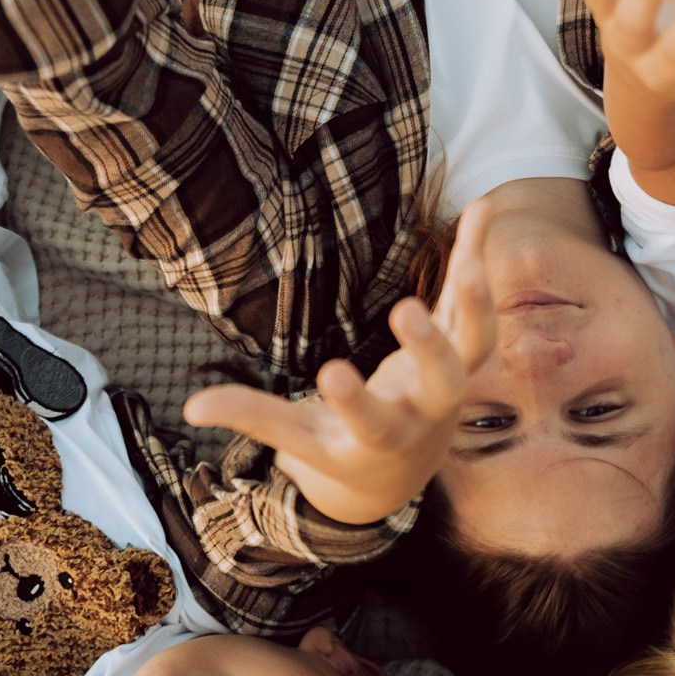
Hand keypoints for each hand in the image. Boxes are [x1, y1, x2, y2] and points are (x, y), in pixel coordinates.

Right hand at [182, 198, 499, 525]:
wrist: (402, 468)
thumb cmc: (341, 450)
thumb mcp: (299, 439)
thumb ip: (253, 417)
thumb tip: (191, 408)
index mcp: (381, 437)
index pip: (372, 423)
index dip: (355, 402)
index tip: (330, 374)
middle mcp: (425, 408)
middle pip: (443, 383)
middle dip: (430, 350)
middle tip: (405, 312)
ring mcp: (448, 374)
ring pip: (475, 341)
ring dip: (475, 299)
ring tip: (473, 258)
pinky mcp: (457, 341)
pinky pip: (470, 297)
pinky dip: (476, 255)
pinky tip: (483, 207)